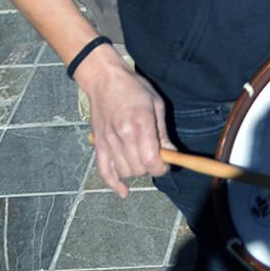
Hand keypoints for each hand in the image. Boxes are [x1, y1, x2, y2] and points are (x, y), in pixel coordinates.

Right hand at [81, 49, 169, 197]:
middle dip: (151, 168)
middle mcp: (122, 136)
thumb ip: (163, 132)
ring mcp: (108, 141)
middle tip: (156, 157)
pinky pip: (104, 171)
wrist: (104, 79)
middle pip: (139, 169)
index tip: (167, 163)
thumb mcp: (156, 104)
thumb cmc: (134, 88)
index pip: (151, 160)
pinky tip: (124, 190)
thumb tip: (171, 153)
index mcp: (140, 124)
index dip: (162, 167)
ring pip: (125, 172)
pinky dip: (113, 184)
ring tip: (141, 159)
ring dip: (136, 172)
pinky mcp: (98, 144)